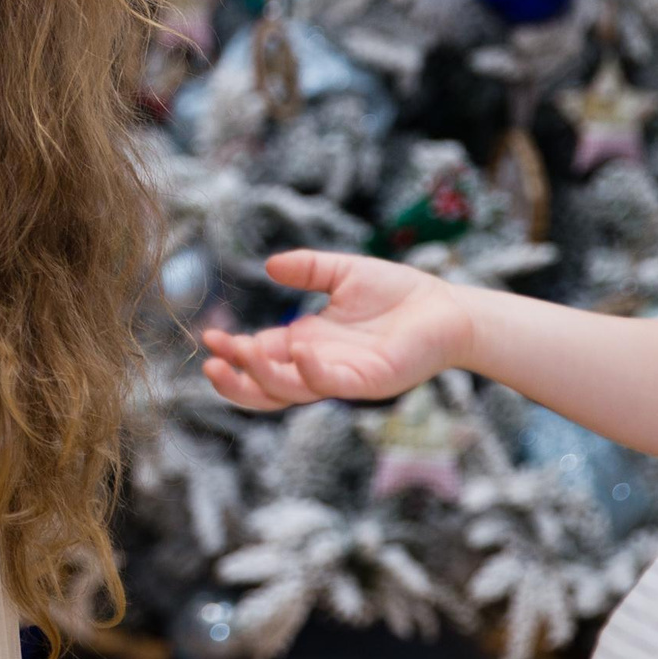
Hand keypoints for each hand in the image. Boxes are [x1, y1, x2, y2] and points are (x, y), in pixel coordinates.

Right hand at [201, 250, 472, 409]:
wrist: (446, 306)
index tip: (210, 337)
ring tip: (242, 352)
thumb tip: (270, 266)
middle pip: (267, 389)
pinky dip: (310, 371)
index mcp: (307, 343)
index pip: (261, 357)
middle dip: (236, 382)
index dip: (234, 352)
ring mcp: (343, 377)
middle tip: (212, 363)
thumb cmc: (398, 293)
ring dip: (263, 378)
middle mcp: (319, 366)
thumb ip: (308, 268)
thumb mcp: (342, 273)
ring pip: (292, 392)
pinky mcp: (369, 382)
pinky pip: (332, 384)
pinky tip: (297, 349)